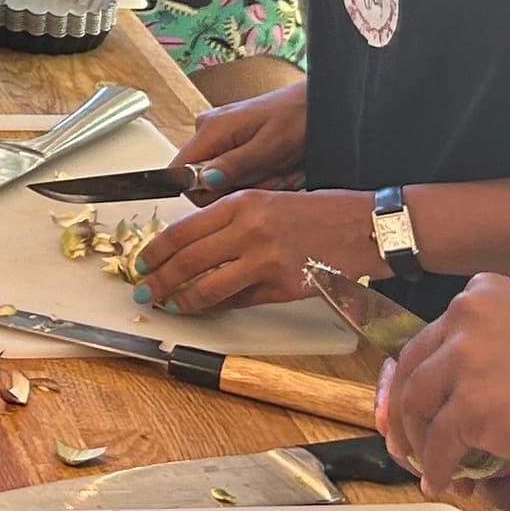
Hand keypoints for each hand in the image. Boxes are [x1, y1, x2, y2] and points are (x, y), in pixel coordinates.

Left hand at [136, 182, 374, 313]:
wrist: (367, 227)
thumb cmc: (322, 211)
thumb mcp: (269, 202)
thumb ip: (233, 221)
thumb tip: (196, 246)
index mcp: (242, 203)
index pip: (183, 230)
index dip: (156, 251)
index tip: (143, 262)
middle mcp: (248, 230)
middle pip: (187, 260)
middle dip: (159, 280)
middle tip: (145, 292)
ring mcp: (265, 261)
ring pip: (207, 287)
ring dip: (183, 300)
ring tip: (170, 306)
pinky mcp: (282, 287)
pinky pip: (239, 301)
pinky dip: (218, 307)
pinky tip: (206, 309)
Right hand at [171, 78, 306, 196]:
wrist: (317, 104)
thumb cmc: (298, 118)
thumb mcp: (270, 147)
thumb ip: (235, 165)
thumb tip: (203, 181)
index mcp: (211, 129)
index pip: (180, 173)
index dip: (204, 191)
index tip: (237, 189)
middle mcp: (207, 130)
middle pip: (202, 181)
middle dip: (237, 188)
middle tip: (270, 176)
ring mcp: (218, 135)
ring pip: (221, 180)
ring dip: (251, 183)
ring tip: (278, 170)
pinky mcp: (230, 141)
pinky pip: (233, 171)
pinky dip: (256, 175)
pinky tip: (275, 166)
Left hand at [377, 275, 509, 500]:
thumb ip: (482, 355)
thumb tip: (426, 394)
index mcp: (483, 291)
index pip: (426, 341)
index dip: (412, 384)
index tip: (407, 414)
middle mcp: (467, 312)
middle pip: (412, 374)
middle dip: (405, 417)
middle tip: (408, 448)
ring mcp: (467, 357)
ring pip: (416, 410)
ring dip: (419, 446)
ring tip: (431, 469)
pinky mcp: (472, 405)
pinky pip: (438, 446)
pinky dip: (438, 469)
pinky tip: (447, 482)